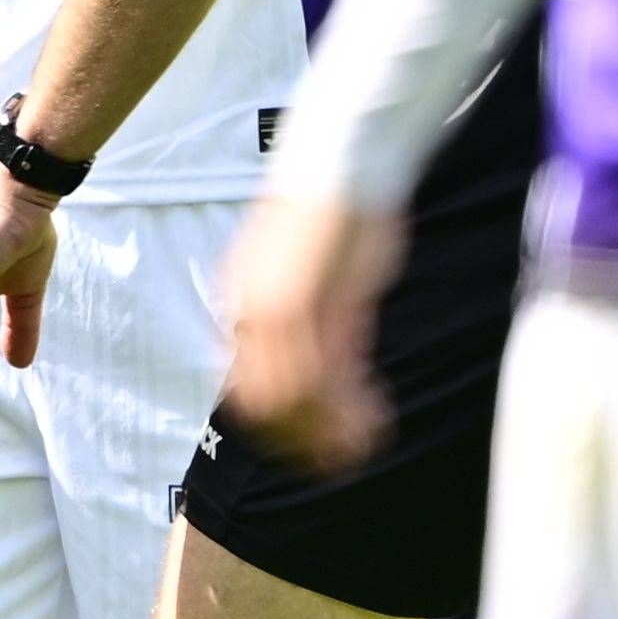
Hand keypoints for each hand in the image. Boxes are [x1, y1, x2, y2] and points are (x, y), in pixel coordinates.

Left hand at [220, 187, 405, 475]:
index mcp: (241, 304)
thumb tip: (340, 369)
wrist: (340, 164)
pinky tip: (376, 418)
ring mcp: (268, 311)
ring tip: (364, 443)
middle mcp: (245, 313)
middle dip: (304, 438)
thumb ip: (326, 324)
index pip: (247, 388)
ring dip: (331, 430)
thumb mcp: (325, 278)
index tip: (320, 436)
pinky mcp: (300, 307)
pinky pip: (320, 379)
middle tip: (343, 454)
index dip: (284, 422)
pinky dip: (349, 409)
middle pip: (263, 404)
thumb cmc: (338, 214)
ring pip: (292, 400)